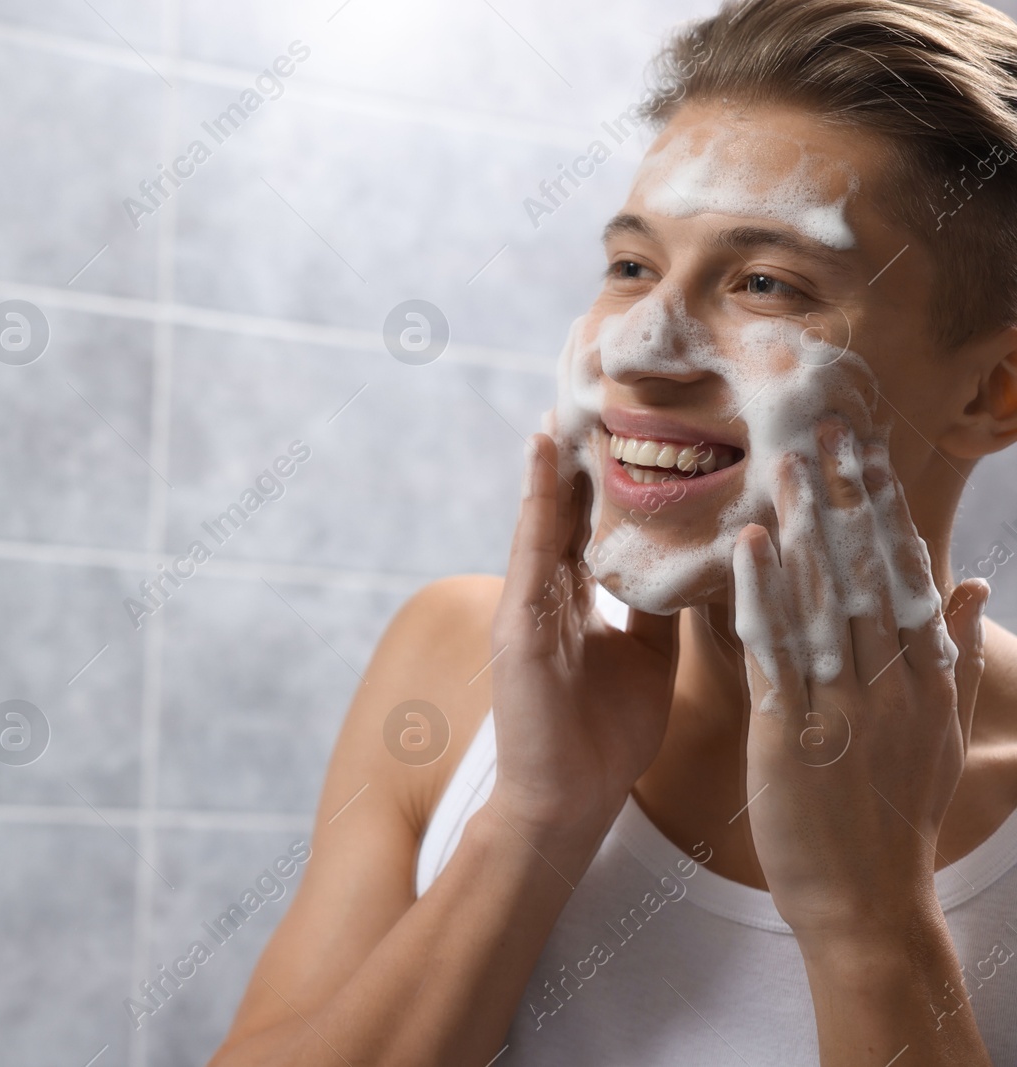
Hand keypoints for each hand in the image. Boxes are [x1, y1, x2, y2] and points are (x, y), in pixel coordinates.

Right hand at [488, 434, 680, 838]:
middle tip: (597, 392)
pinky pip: (531, 546)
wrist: (567, 803)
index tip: (629, 424)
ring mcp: (526, 605)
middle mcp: (546, 596)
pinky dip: (538, 496)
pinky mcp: (518, 621)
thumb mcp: (646, 660)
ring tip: (568, 398)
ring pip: (545, 516)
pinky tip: (546, 449)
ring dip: (555, 459)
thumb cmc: (604, 741)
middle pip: (564, 510)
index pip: (590, 527)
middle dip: (580, 456)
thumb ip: (655, 609)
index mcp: (574, 606)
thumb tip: (687, 562)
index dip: (607, 478)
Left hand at [732, 421, 986, 938]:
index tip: (867, 453)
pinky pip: (774, 650)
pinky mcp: (793, 731)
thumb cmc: (896, 817)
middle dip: (846, 498)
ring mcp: (843, 704)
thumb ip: (954, 655)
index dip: (884, 510)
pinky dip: (761, 593)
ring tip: (784, 465)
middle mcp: (891, 681)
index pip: (907, 575)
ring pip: (823, 598)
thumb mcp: (943, 732)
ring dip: (802, 528)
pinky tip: (747, 544)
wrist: (868, 901)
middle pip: (868, 572)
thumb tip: (971, 584)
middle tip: (825, 429)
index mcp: (927, 678)